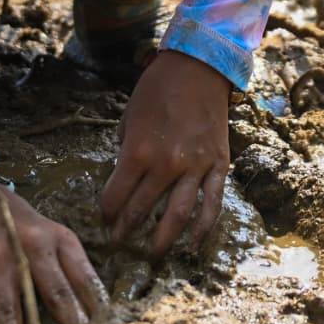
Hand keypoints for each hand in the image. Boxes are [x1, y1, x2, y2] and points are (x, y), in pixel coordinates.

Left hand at [100, 49, 232, 256]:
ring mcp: (195, 167)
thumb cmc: (156, 90)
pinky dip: (204, 227)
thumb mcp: (129, 118)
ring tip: (154, 255)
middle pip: (141, 210)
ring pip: (178, 215)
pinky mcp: (218, 165)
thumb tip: (124, 179)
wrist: (197, 68)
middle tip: (119, 245)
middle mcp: (166, 164)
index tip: (104, 221)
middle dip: (126, 230)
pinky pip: (212, 203)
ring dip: (163, 239)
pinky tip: (194, 245)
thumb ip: (127, 152)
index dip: (107, 213)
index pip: (116, 197)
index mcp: (138, 151)